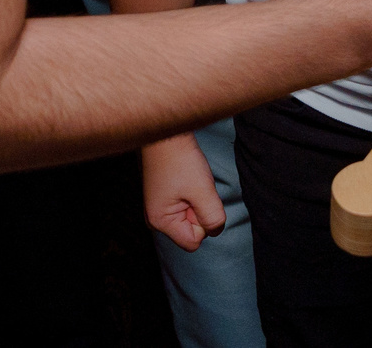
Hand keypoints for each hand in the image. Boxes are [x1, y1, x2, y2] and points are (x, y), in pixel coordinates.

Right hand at [141, 134, 225, 252]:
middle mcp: (155, 219)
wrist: (167, 131)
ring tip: (190, 181)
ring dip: (197, 200)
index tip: (196, 197)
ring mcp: (158, 208)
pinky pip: (186, 206)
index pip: (194, 241)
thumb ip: (213, 217)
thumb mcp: (203, 191)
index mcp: (160, 222)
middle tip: (193, 187)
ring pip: (190, 217)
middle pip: (191, 230)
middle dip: (199, 210)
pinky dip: (192, 194)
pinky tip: (186, 178)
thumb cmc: (181, 159)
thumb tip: (215, 230)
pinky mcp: (163, 198)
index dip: (203, 221)